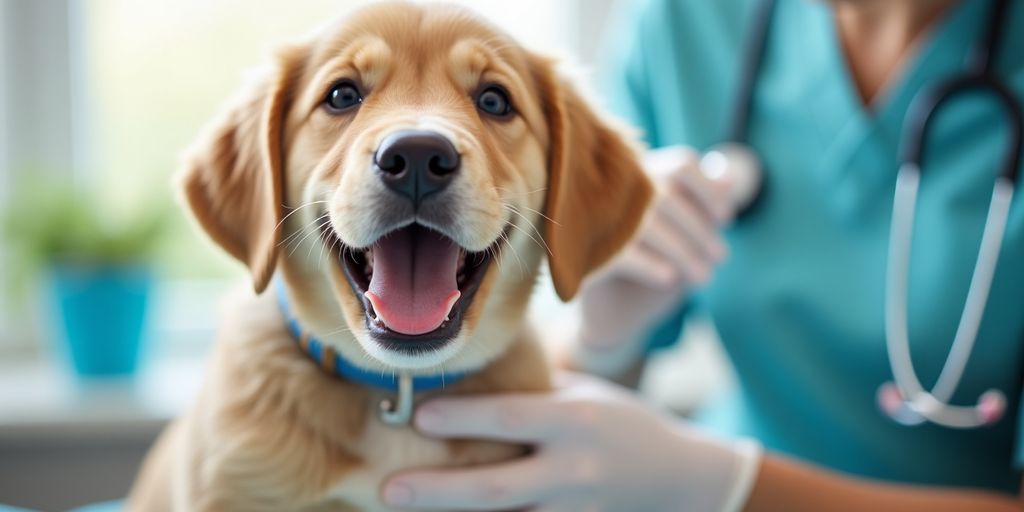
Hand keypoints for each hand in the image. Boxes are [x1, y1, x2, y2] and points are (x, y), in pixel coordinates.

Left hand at [381, 372, 760, 511]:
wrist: (685, 479)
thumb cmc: (625, 423)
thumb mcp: (587, 394)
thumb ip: (535, 392)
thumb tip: (474, 374)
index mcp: (578, 420)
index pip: (512, 417)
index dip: (464, 417)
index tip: (419, 415)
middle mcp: (577, 468)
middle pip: (498, 487)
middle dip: (439, 491)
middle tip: (390, 490)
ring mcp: (579, 510)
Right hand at [573, 146, 734, 374]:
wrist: (611, 307)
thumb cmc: (653, 258)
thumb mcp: (681, 229)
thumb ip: (701, 201)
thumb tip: (729, 182)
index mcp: (640, 174)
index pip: (681, 166)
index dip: (709, 191)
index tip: (726, 219)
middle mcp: (615, 189)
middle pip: (669, 197)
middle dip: (701, 231)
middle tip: (721, 257)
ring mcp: (597, 218)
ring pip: (649, 226)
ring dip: (684, 252)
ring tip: (704, 276)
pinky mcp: (587, 251)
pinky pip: (624, 254)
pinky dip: (651, 265)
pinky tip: (669, 278)